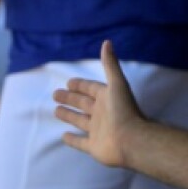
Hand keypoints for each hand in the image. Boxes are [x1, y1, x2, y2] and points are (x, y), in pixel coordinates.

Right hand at [52, 40, 146, 167]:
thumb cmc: (123, 110)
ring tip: (56, 111)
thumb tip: (107, 41)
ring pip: (80, 121)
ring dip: (69, 116)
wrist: (132, 140)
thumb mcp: (116, 83)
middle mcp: (101, 113)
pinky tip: (63, 136)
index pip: (90, 89)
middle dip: (70, 99)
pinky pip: (81, 143)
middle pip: (83, 104)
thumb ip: (110, 64)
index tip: (68, 82)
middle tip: (55, 94)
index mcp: (106, 98)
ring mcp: (97, 131)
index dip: (80, 85)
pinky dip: (72, 140)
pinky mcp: (94, 147)